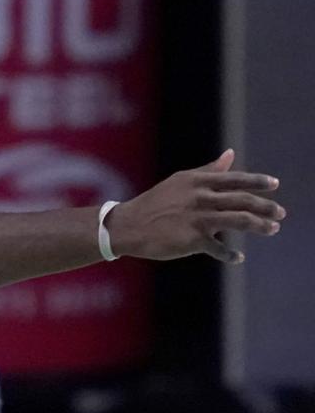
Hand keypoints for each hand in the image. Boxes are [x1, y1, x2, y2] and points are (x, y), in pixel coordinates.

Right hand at [108, 149, 285, 264]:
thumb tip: (231, 154)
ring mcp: (197, 218)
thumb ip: (209, 171)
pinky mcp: (193, 240)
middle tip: (281, 213)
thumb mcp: (182, 181)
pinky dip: (231, 255)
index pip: (234, 178)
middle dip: (265, 206)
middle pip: (240, 200)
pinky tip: (238, 258)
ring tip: (272, 229)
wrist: (131, 224)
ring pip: (237, 221)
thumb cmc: (158, 202)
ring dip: (258, 225)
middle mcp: (199, 197)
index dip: (256, 181)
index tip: (275, 184)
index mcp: (197, 181)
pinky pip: (219, 249)